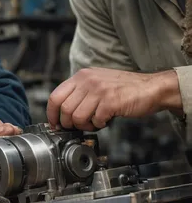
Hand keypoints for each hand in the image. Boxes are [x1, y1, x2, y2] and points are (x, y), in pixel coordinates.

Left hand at [47, 67, 181, 131]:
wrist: (150, 87)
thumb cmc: (124, 88)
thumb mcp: (97, 81)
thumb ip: (81, 92)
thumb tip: (64, 112)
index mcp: (81, 76)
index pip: (55, 96)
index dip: (52, 114)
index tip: (54, 124)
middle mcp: (87, 80)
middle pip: (65, 109)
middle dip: (69, 123)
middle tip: (79, 126)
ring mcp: (99, 90)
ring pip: (77, 117)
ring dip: (85, 125)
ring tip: (95, 122)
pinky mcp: (110, 101)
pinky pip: (95, 120)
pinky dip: (99, 125)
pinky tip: (106, 120)